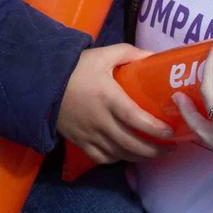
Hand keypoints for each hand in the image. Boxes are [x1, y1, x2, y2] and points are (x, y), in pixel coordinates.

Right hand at [56, 43, 174, 166]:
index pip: (135, 118)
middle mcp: (100, 120)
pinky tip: (126, 153)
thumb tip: (154, 57)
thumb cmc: (76, 68)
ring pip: (119, 154)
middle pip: (131, 143)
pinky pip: (102, 158)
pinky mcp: (79, 142)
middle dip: (154, 150)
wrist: (42, 82)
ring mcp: (89, 134)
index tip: (170, 132)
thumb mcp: (103, 55)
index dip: (154, 129)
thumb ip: (129, 53)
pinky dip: (117, 159)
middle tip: (171, 147)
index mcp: (108, 97)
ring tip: (155, 153)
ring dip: (140, 157)